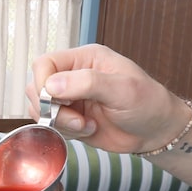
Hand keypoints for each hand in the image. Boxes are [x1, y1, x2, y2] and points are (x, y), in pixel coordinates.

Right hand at [26, 44, 189, 153]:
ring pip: (40, 109)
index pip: (44, 64)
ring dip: (59, 122)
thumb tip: (51, 84)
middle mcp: (73, 76)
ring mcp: (69, 98)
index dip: (43, 83)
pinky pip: (49, 125)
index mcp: (85, 59)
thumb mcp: (122, 89)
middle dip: (52, 108)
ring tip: (86, 125)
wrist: (155, 131)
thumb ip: (87, 83)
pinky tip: (87, 129)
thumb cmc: (147, 103)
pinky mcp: (69, 118)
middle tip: (77, 118)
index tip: (58, 100)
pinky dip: (64, 132)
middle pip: (36, 87)